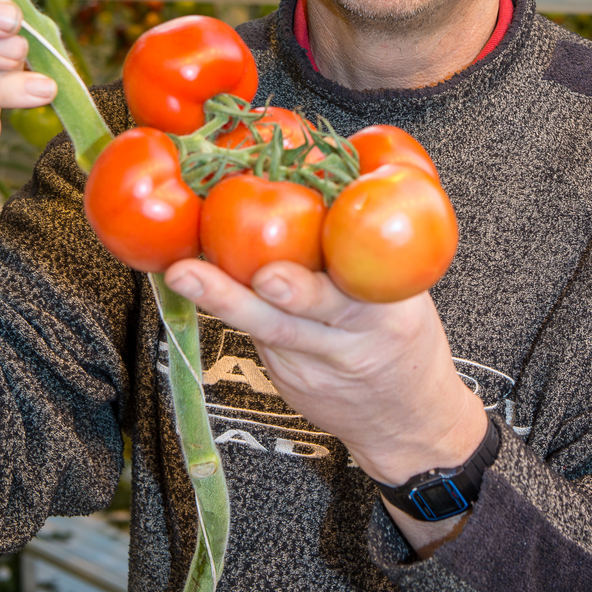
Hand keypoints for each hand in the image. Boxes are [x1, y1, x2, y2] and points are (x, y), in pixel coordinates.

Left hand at [164, 257, 487, 552]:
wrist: (408, 421)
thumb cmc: (405, 336)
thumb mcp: (406, 292)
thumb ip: (368, 248)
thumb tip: (326, 171)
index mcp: (389, 310)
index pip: (355, 280)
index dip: (320, 260)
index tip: (287, 239)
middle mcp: (351, 339)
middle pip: (298, 313)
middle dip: (248, 291)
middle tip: (202, 268)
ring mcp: (317, 365)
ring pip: (268, 329)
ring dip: (220, 299)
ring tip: (183, 274)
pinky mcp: (289, 378)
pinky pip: (259, 336)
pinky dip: (229, 306)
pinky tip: (196, 284)